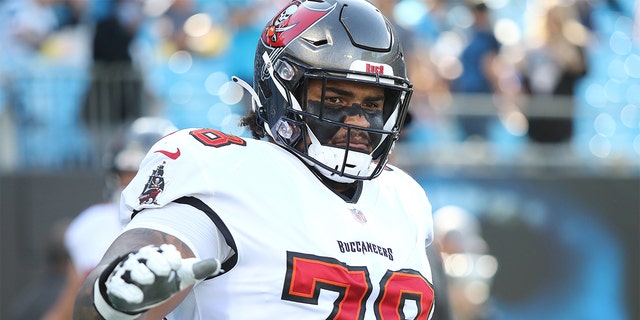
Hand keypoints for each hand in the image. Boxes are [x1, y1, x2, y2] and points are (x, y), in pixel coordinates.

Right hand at [95, 244, 220, 317]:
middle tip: (164, 270)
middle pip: (146, 255)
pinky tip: (137, 298)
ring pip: (131, 267)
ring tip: (150, 280)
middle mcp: (141, 260)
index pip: (163, 251)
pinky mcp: (116, 286)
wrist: (138, 297)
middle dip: (155, 261)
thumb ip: (197, 269)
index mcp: (157, 255)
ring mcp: (127, 273)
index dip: (169, 256)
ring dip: (140, 273)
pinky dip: (127, 291)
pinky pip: (118, 286)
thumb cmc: (161, 282)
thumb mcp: (180, 276)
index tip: (176, 265)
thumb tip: (217, 263)